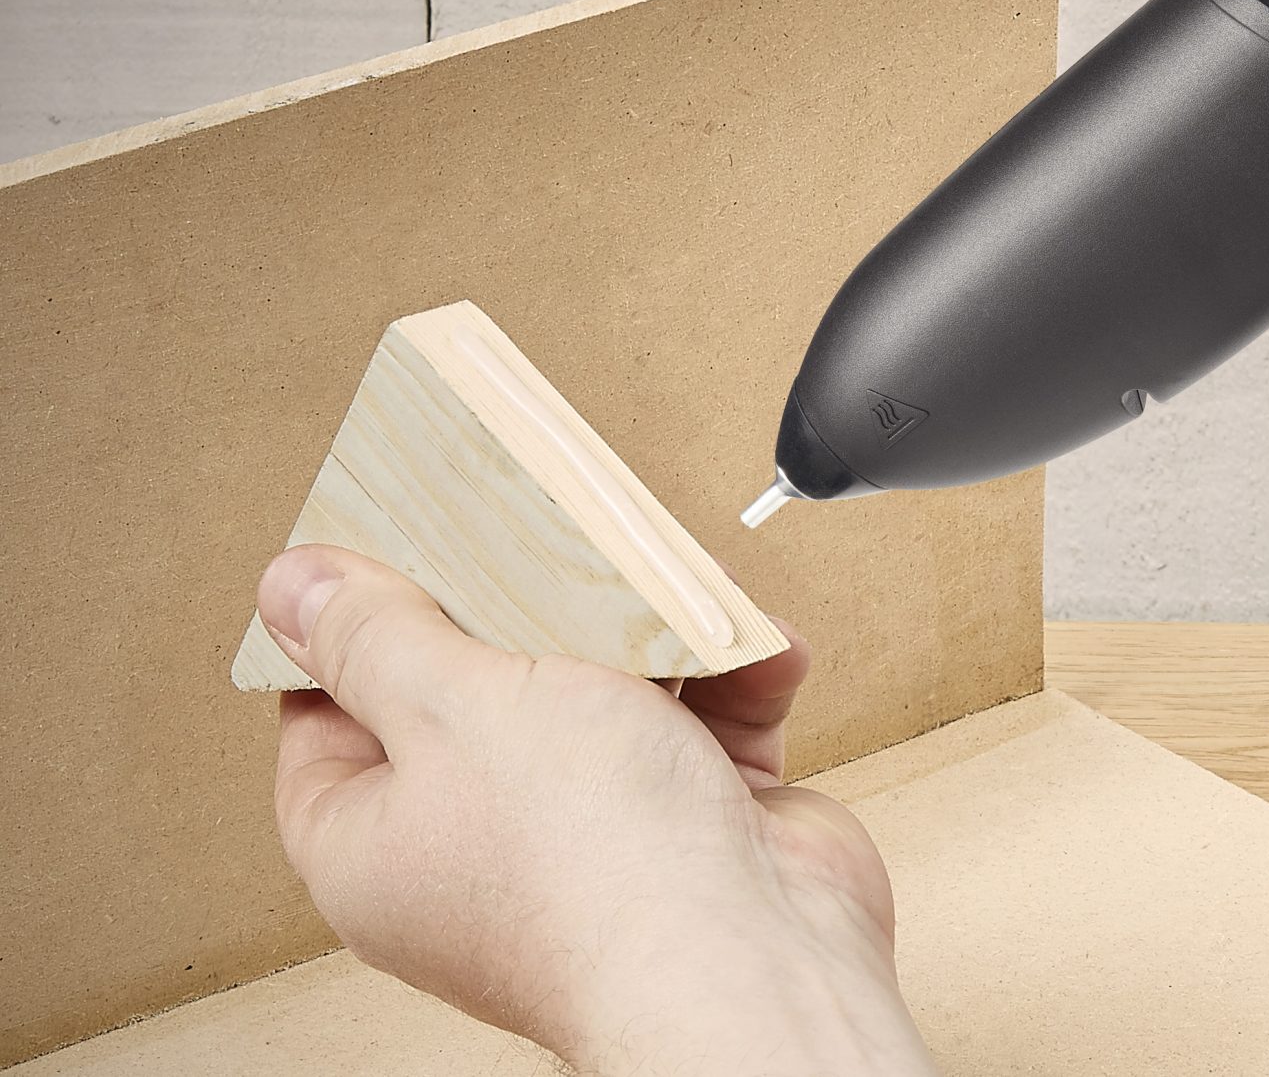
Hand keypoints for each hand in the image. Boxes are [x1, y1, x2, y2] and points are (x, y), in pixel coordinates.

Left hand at [255, 544, 937, 1076]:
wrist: (752, 958)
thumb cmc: (591, 866)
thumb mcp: (455, 706)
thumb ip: (376, 636)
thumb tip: (288, 588)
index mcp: (375, 840)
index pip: (329, 710)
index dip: (357, 619)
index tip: (396, 536)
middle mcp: (476, 843)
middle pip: (477, 686)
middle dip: (530, 607)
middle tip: (543, 537)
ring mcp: (590, 834)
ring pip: (603, 693)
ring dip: (653, 635)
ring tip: (670, 593)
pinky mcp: (691, 820)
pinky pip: (705, 722)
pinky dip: (734, 679)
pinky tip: (751, 651)